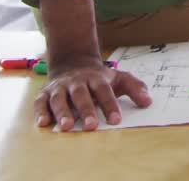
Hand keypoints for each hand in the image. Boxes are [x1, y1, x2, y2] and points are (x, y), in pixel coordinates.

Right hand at [33, 57, 151, 131]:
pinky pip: (40, 102)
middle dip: (86, 110)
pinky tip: (43, 123)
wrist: (72, 61)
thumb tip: (148, 101)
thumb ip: (134, 88)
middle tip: (92, 126)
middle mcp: (77, 82)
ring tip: (67, 127)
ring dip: (63, 112)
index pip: (104, 91)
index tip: (116, 120)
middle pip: (81, 94)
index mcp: (96, 78)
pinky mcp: (45, 94)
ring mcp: (60, 87)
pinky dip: (40, 112)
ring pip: (60, 98)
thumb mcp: (119, 78)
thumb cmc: (99, 78)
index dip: (110, 104)